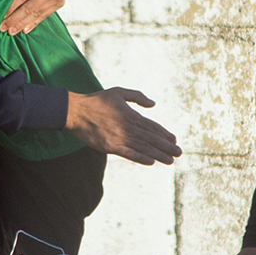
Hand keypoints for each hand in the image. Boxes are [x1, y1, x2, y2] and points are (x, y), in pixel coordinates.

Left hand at [0, 0, 64, 34]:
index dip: (12, 7)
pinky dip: (33, 23)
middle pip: (29, 8)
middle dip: (14, 19)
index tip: (2, 16)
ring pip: (36, 14)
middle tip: (3, 28)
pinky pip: (44, 16)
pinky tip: (24, 30)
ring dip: (22, 24)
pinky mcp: (59, 3)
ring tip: (11, 32)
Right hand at [64, 87, 180, 165]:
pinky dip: (140, 158)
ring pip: (143, 147)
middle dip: (166, 146)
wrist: (76, 111)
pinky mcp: (110, 146)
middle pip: (151, 138)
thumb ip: (137, 97)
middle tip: (179, 153)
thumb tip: (153, 104)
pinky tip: (150, 162)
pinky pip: (128, 154)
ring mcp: (120, 137)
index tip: (174, 140)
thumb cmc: (97, 101)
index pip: (152, 126)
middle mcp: (128, 126)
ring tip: (170, 160)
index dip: (164, 134)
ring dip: (158, 154)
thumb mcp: (119, 92)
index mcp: (131, 115)